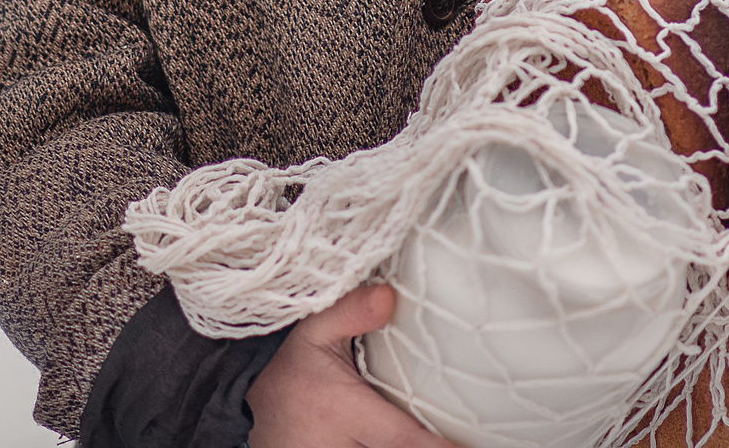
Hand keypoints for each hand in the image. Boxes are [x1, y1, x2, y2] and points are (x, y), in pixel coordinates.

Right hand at [247, 283, 463, 447]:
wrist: (252, 410)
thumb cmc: (290, 372)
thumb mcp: (312, 333)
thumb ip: (349, 312)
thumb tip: (390, 295)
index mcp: (345, 412)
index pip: (402, 439)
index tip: (465, 446)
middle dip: (429, 447)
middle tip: (476, 440)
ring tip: (449, 438)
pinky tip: (417, 439)